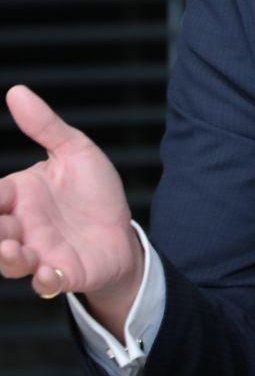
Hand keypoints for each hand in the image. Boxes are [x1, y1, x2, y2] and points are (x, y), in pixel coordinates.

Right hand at [0, 85, 142, 310]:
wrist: (122, 230)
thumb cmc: (93, 192)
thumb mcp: (75, 151)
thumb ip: (45, 126)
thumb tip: (17, 91)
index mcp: (19, 195)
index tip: (0, 197)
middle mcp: (22, 226)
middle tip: (5, 228)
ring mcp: (39, 252)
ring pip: (10, 261)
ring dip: (8, 258)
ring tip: (16, 251)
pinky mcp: (62, 273)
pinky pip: (45, 283)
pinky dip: (44, 280)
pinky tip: (51, 271)